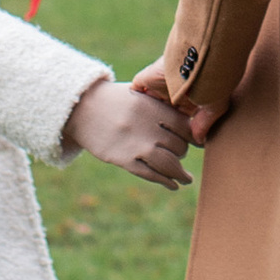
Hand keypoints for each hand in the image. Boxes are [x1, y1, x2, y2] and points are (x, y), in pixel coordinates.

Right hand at [65, 75, 193, 188]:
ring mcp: (135, 145)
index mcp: (153, 107)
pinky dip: (165, 181)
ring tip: (186, 179)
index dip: (194, 137)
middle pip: (179, 147)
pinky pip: (150, 174)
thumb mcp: (139, 94)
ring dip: (180, 174)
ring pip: (169, 164)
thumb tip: (190, 121)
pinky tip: (172, 184)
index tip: (198, 142)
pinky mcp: (123, 160)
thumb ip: (162, 107)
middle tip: (181, 155)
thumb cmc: (114, 100)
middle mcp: (147, 126)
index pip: (185, 127)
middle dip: (182, 153)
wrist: (80, 108)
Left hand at [131, 59, 223, 144]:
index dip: (173, 130)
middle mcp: (173, 93)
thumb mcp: (214, 107)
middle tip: (150, 143)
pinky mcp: (146, 80)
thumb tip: (199, 141)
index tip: (170, 144)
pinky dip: (131, 101)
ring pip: (146, 104)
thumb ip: (204, 124)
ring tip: (135, 134)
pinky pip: (134, 91)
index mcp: (189, 99)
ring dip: (141, 116)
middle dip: (155, 125)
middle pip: (160, 112)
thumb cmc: (212, 83)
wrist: (199, 60)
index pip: (177, 118)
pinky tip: (127, 116)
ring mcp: (158, 86)